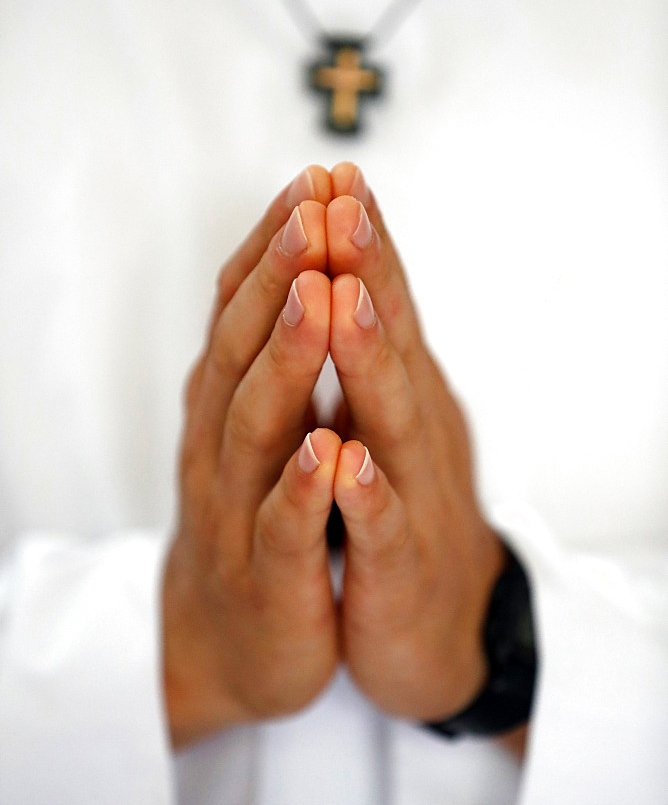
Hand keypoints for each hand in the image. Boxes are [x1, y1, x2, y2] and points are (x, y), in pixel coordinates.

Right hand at [162, 167, 343, 746]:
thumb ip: (273, 362)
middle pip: (247, 347)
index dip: (279, 245)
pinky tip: (329, 451)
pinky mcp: (269, 575)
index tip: (318, 178)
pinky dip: (305, 488)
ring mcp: (239, 510)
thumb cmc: (256, 520)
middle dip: (281, 273)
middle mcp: (223, 445)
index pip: (249, 311)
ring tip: (317, 294)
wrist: (229, 642)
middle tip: (313, 204)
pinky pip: (285, 529)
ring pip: (259, 426)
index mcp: (232, 406)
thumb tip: (300, 272)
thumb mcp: (262, 433)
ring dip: (289, 358)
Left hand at [327, 163, 504, 721]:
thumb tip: (351, 276)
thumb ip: (374, 360)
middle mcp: (411, 434)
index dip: (360, 243)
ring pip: (389, 423)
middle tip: (342, 199)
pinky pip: (381, 529)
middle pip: (390, 343)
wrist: (436, 629)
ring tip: (348, 297)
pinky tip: (348, 461)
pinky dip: (364, 494)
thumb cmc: (400, 515)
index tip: (332, 174)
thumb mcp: (388, 426)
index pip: (381, 307)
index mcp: (399, 398)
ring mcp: (410, 498)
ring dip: (368, 359)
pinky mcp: (399, 567)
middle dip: (366, 269)